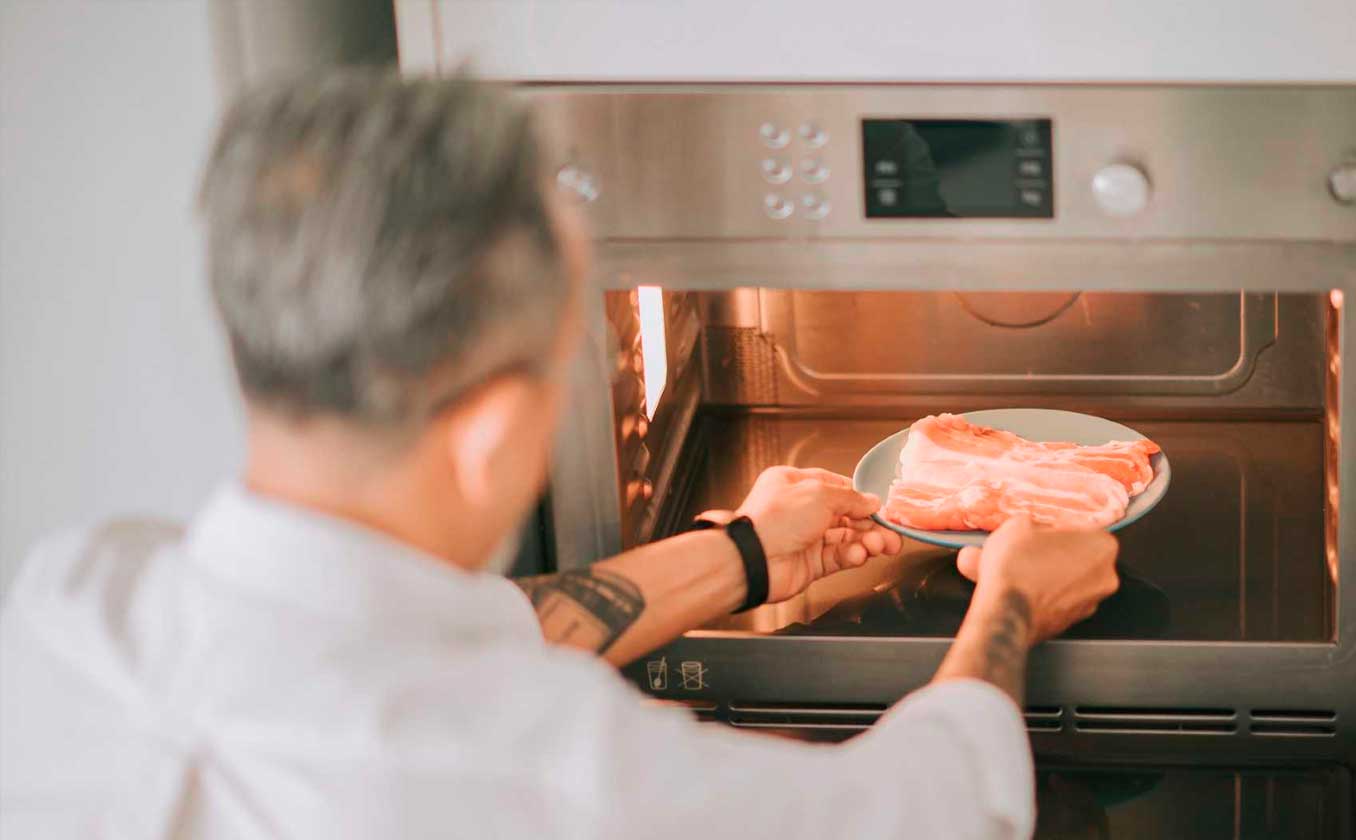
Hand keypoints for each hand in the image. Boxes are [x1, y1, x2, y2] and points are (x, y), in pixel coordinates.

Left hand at [704, 466, 903, 603]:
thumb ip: (850, 498)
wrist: (755, 560)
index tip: (880, 507)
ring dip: (866, 541)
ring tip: (880, 545)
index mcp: (794, 484)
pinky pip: (838, 557)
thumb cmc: (774, 520)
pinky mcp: (810, 563)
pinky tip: (860, 554)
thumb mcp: (819, 494)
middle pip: (845, 515)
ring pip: (845, 537)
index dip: (859, 497)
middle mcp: (799, 510)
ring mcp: (805, 537)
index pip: (835, 487)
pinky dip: (852, 555)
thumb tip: (871, 501)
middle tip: (890, 533)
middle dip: (870, 524)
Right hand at [956, 515, 1119, 642]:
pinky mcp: (1071, 622)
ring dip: (1049, 573)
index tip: (1041, 528)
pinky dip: (1045, 593)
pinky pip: (1060, 599)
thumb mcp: (1019, 524)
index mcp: (1101, 545)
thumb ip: (1036, 522)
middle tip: (1029, 548)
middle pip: (1079, 555)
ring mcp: (1090, 603)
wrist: (1004, 613)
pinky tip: (1022, 588)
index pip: (1083, 526)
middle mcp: (1105, 577)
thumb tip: (1033, 528)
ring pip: (1069, 579)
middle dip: (1055, 551)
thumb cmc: (1017, 569)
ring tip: (1020, 570)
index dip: (1057, 526)